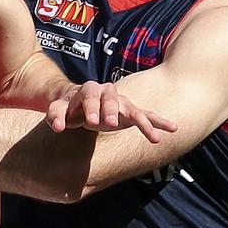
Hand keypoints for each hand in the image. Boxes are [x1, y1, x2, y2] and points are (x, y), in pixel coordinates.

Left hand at [46, 80, 176, 143]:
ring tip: (154, 138)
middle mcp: (107, 93)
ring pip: (134, 110)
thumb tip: (58, 127)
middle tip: (111, 124)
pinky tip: (172, 129)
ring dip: (143, 123)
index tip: (92, 122)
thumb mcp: (58, 110)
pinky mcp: (130, 112)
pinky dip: (159, 122)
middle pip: (112, 98)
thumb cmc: (69, 107)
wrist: (79, 105)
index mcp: (88, 90)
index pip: (90, 94)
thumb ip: (55, 116)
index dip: (91, 106)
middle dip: (112, 110)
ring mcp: (121, 102)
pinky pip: (146, 116)